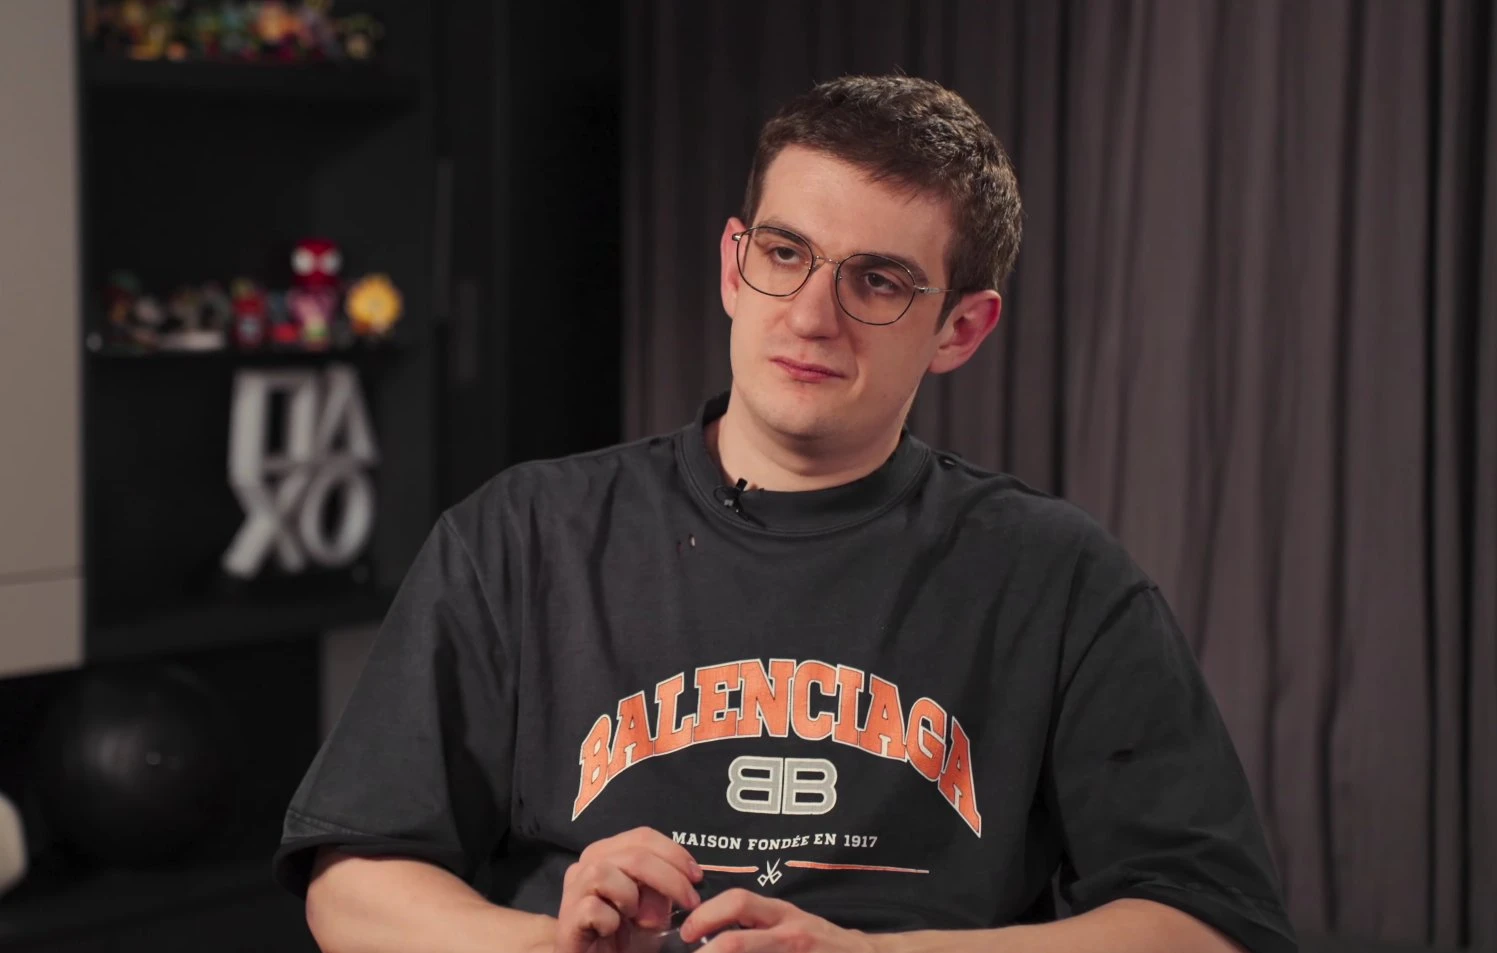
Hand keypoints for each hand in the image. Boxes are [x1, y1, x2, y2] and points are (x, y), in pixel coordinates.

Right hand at [555, 826, 704, 952]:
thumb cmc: (625, 934)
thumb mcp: (652, 906)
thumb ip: (663, 886)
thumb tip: (686, 879)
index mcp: (607, 854)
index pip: (642, 837)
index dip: (674, 853)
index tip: (696, 877)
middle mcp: (586, 864)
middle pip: (632, 854)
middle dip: (669, 878)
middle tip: (690, 902)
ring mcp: (573, 891)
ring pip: (605, 873)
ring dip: (632, 898)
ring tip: (636, 920)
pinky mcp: (566, 919)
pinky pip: (593, 908)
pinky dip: (611, 921)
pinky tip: (613, 932)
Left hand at [679, 889, 877, 952]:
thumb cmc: (818, 942)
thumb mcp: (789, 925)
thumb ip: (756, 926)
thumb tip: (708, 932)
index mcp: (779, 913)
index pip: (737, 901)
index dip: (706, 914)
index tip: (685, 933)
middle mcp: (788, 929)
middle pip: (737, 930)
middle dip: (708, 941)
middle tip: (689, 950)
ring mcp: (797, 948)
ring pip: (745, 948)